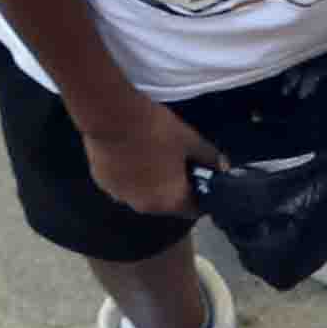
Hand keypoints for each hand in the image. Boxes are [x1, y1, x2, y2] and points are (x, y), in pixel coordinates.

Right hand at [71, 95, 221, 224]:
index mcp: (169, 202)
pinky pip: (124, 185)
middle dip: (176, 189)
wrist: (113, 116)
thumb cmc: (157, 131)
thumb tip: (223, 166)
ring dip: (151, 183)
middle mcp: (144, 206)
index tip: (202, 183)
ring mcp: (120, 196)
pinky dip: (131, 176)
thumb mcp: (190, 141)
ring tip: (154, 159)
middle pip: (167, 203)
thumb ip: (209, 157)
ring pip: (143, 195)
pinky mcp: (103, 183)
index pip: (193, 210)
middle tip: (179, 166)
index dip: (201, 197)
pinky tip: (132, 156)